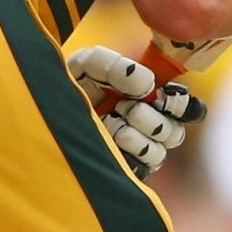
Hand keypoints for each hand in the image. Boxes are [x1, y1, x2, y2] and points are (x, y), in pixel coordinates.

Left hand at [69, 44, 207, 178]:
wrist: (45, 102)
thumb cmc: (71, 80)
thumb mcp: (90, 62)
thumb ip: (117, 66)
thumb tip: (147, 85)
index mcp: (150, 99)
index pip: (186, 108)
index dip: (182, 104)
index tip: (162, 95)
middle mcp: (147, 126)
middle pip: (175, 133)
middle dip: (153, 119)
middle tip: (126, 107)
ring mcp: (134, 149)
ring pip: (158, 152)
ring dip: (138, 136)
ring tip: (112, 121)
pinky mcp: (121, 168)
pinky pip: (140, 168)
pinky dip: (127, 153)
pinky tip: (109, 138)